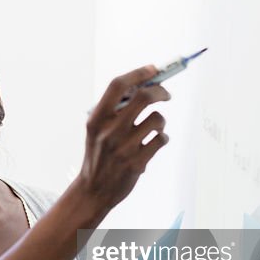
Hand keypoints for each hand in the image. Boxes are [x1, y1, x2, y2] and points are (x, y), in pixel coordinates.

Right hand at [77, 66, 169, 213]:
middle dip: (160, 91)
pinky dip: (162, 138)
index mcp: (97, 119)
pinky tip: (155, 142)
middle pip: (143, 97)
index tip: (153, 69)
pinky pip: (161, 140)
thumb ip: (114, 110)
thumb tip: (143, 85)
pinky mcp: (137, 163)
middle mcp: (109, 131)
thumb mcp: (96, 129)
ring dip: (161, 121)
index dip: (138, 73)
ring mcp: (124, 148)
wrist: (93, 190)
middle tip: (165, 94)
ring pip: (158, 119)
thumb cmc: (99, 154)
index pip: (118, 86)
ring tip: (154, 128)